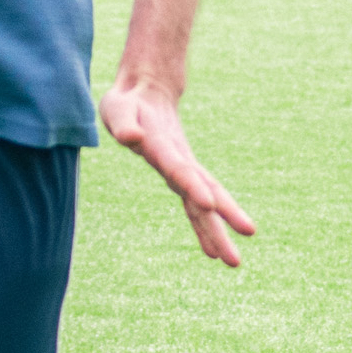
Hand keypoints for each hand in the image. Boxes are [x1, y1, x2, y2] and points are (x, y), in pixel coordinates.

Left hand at [100, 78, 255, 268]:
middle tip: (234, 255)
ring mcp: (185, 169)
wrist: (149, 90)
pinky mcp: (182, 176)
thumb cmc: (128, 102)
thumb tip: (131, 139)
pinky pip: (196, 206)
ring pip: (208, 202)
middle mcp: (180, 161)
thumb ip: (123, 124)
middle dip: (221, 223)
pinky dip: (205, 227)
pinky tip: (212, 253)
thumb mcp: (118, 108)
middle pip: (206, 193)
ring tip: (232, 262)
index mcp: (163, 146)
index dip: (193, 186)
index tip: (209, 205)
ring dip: (219, 231)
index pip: (180, 170)